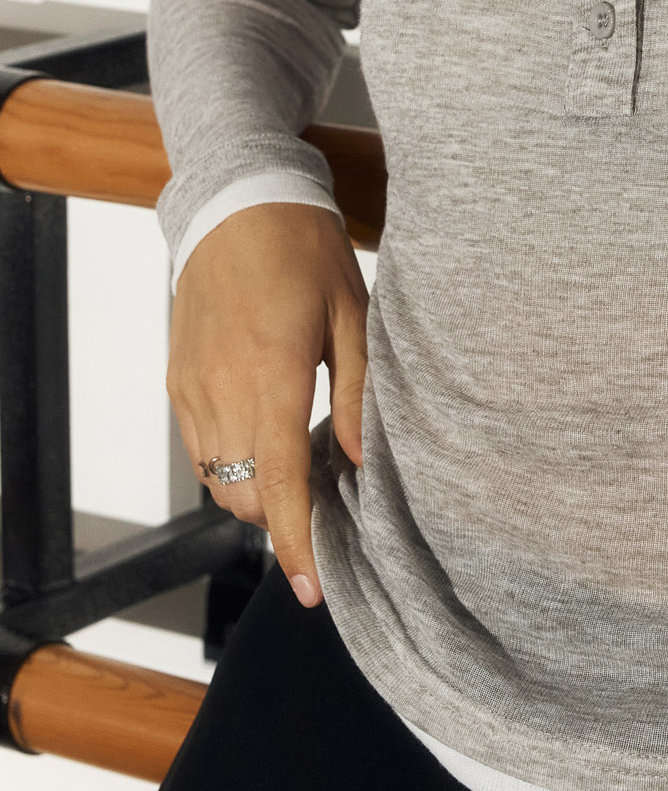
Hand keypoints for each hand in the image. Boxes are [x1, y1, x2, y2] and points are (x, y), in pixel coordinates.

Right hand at [167, 203, 369, 608]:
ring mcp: (191, 388)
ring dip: (258, 493)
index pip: (280, 485)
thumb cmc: (305, 251)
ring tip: (306, 468)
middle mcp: (221, 391)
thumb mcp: (353, 317)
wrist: (235, 202)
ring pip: (218, 481)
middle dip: (285, 518)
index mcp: (273, 376)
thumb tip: (366, 466)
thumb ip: (361, 396)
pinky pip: (201, 450)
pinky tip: (272, 438)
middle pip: (245, 498)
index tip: (313, 589)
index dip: (296, 544)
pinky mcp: (177, 381)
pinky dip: (233, 464)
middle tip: (334, 505)